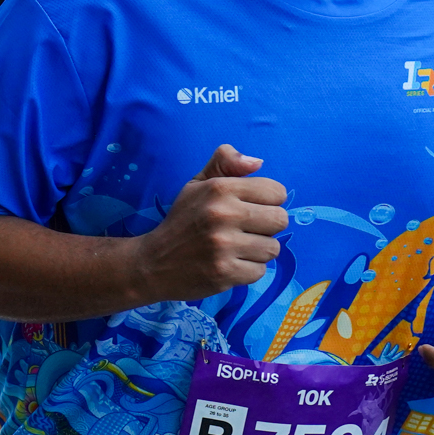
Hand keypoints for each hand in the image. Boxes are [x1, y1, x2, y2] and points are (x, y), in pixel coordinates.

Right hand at [130, 145, 288, 301]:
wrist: (153, 262)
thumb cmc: (182, 220)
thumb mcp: (197, 184)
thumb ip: (225, 163)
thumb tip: (258, 162)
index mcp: (219, 188)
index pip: (276, 191)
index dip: (267, 201)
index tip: (250, 208)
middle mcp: (223, 214)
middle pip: (280, 220)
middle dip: (267, 227)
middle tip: (245, 231)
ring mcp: (223, 246)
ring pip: (273, 248)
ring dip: (258, 251)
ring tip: (235, 249)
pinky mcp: (224, 273)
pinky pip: (259, 271)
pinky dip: (247, 270)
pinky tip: (229, 264)